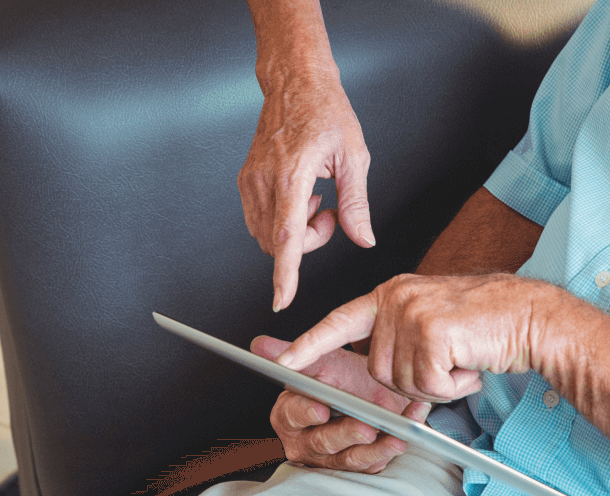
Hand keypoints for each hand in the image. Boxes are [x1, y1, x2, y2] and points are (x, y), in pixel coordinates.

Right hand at [238, 72, 373, 312]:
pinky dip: (282, 221)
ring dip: (294, 233)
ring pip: (267, 236)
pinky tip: (299, 197)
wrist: (295, 83)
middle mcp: (265, 180)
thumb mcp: (354, 156)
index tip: (282, 298)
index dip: (285, 273)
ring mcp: (251, 181)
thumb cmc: (325, 111)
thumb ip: (356, 204)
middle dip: (307, 243)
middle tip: (330, 214)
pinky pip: (260, 221)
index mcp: (292, 174)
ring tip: (315, 200)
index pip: (286, 237)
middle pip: (279, 243)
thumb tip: (363, 238)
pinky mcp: (246, 180)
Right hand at [250, 335, 430, 472]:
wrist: (373, 393)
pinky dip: (394, 448)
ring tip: (394, 437)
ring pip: (351, 458)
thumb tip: (259, 345)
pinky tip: (408, 434)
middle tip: (365, 426)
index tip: (321, 409)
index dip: (306, 412)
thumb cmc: (343, 381)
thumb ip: (294, 354)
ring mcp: (333, 458)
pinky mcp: (358, 468)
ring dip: (375, 448)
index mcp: (290, 416)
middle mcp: (307, 442)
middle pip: (323, 441)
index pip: (293, 414)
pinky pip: (374, 464)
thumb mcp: (320, 362)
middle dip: (346, 433)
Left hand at [277, 273, 570, 402]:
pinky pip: (427, 386)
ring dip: (435, 386)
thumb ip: (401, 338)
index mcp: (391, 294)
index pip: (340, 321)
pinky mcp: (432, 332)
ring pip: (401, 382)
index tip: (283, 361)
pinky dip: (452, 387)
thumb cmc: (488, 326)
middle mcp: (395, 299)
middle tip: (448, 366)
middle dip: (413, 383)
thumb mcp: (434, 322)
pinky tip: (471, 366)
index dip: (310, 344)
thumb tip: (376, 374)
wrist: (532, 317)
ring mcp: (412, 313)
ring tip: (462, 362)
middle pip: (377, 371)